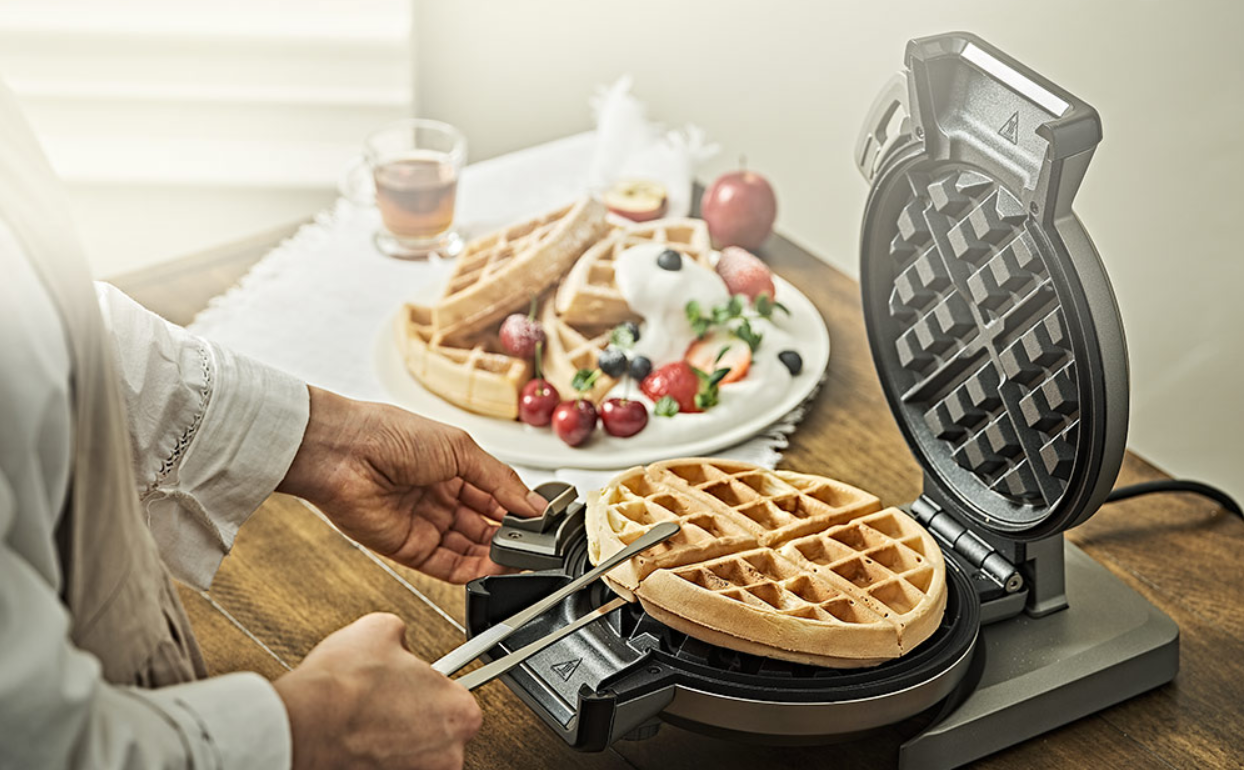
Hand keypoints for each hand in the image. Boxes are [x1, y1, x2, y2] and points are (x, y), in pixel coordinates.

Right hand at [274, 613, 480, 769]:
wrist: (304, 726)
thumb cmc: (343, 686)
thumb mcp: (382, 629)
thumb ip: (404, 637)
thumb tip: (398, 643)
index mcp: (460, 712)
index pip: (460, 699)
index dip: (433, 688)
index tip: (421, 686)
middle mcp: (449, 754)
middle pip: (441, 731)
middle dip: (416, 716)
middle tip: (389, 700)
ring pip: (415, 755)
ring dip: (397, 740)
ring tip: (369, 719)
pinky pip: (392, 767)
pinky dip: (378, 757)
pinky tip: (359, 739)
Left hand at [278, 387, 545, 582]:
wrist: (343, 452)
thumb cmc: (389, 434)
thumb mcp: (459, 448)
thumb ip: (500, 480)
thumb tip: (532, 502)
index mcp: (453, 467)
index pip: (496, 495)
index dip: (518, 508)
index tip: (541, 519)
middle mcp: (440, 497)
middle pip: (486, 526)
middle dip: (512, 536)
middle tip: (536, 543)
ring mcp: (426, 525)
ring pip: (472, 550)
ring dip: (498, 556)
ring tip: (523, 556)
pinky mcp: (410, 549)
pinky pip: (450, 567)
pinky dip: (476, 570)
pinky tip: (497, 567)